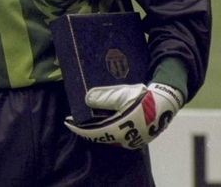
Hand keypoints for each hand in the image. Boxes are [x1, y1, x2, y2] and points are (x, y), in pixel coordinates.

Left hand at [64, 82, 182, 148]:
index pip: (93, 133)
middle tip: (74, 119)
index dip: (78, 128)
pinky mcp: (139, 136)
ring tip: (86, 118)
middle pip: (100, 136)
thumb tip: (86, 100)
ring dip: (96, 128)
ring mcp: (133, 139)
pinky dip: (107, 127)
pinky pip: (118, 134)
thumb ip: (103, 97)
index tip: (67, 121)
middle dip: (86, 128)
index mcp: (120, 131)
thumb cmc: (145, 98)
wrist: (168, 101)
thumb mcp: (121, 94)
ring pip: (109, 136)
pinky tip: (103, 120)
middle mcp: (126, 140)